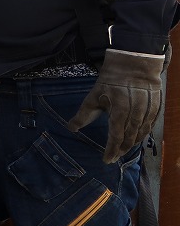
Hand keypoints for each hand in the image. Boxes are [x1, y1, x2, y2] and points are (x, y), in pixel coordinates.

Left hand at [68, 48, 165, 162]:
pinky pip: (149, 127)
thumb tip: (70, 128)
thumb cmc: (110, 81)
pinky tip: (135, 140)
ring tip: (122, 152)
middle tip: (113, 158)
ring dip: (131, 145)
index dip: (111, 150)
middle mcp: (135, 113)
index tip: (106, 160)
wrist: (134, 65)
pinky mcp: (155, 109)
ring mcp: (147, 112)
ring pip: (140, 135)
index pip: (115, 136)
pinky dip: (142, 136)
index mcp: (119, 110)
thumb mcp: (93, 96)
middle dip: (120, 150)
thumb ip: (84, 115)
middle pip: (129, 138)